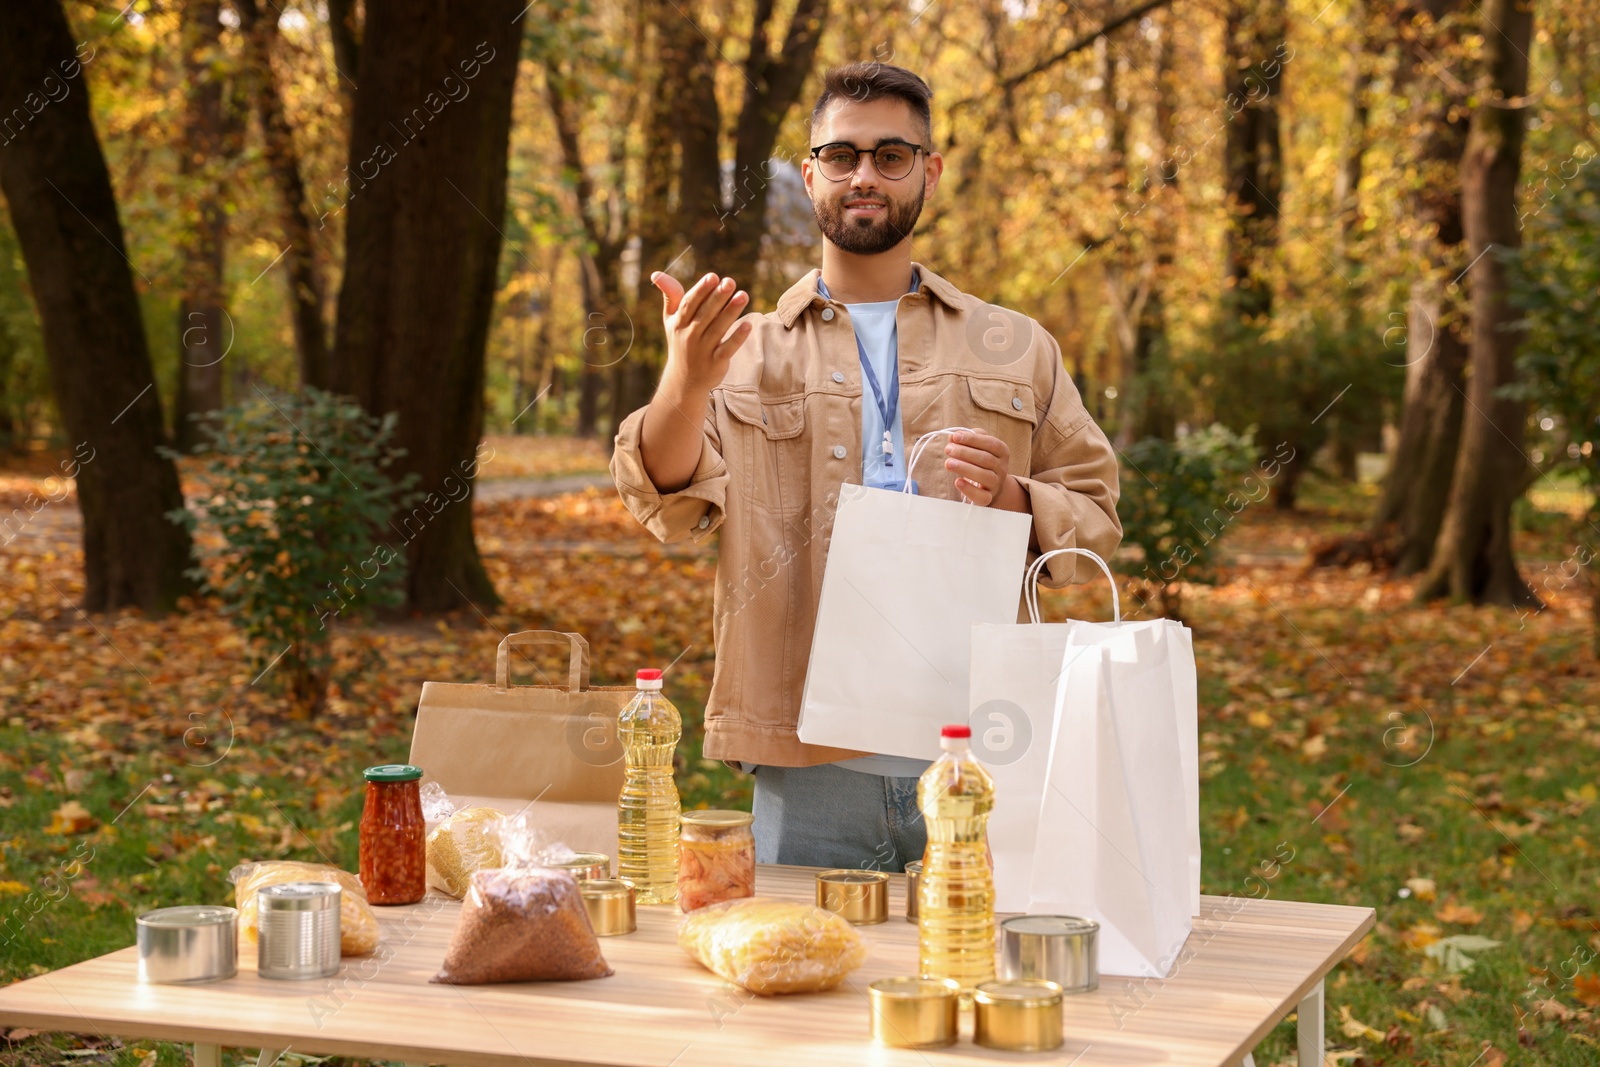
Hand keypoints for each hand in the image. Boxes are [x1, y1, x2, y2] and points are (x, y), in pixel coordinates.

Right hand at [652, 271, 751, 394]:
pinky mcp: (715, 363)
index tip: (713, 277)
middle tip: (730, 282)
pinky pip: (727, 348)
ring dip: (731, 312)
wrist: (684, 381)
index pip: (690, 304)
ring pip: (718, 329)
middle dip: (717, 297)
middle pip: (705, 314)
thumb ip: (670, 296)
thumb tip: (656, 273)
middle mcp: (689, 336)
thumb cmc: (680, 342)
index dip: (701, 290)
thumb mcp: (671, 320)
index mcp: (679, 323)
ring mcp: (702, 350)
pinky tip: (748, 324)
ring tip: (744, 295)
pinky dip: (737, 338)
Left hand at [944, 429, 1026, 510]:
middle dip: (964, 453)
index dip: (973, 439)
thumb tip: (952, 437)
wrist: (991, 486)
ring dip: (964, 468)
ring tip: (948, 463)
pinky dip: (969, 489)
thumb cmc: (981, 462)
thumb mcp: (978, 447)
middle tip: (948, 449)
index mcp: (1002, 452)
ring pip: (984, 476)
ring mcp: (996, 484)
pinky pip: (981, 496)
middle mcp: (1002, 468)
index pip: (991, 443)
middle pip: (986, 459)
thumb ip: (968, 439)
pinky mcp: (988, 498)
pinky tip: (957, 482)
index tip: (955, 437)